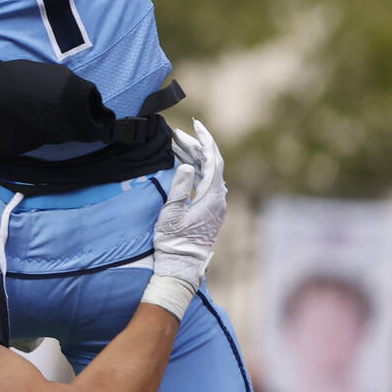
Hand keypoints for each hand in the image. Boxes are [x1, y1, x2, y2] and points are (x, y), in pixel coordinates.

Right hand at [153, 119, 226, 291]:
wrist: (180, 266)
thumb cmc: (173, 241)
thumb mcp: (172, 212)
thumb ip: (180, 186)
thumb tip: (188, 164)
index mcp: (212, 197)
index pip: (214, 160)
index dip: (205, 140)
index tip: (195, 125)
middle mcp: (219, 199)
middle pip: (212, 164)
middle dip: (196, 146)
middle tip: (177, 134)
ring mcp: (215, 205)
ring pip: (208, 173)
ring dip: (194, 157)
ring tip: (176, 145)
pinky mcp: (209, 210)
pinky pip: (205, 183)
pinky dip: (195, 170)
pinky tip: (184, 164)